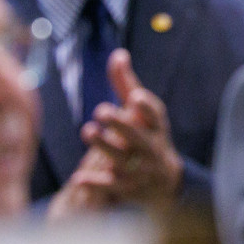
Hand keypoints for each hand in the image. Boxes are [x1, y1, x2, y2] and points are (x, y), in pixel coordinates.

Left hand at [75, 49, 184, 204]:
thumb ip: (127, 84)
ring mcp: (140, 170)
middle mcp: (150, 147)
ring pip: (121, 159)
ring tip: (87, 131)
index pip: (154, 115)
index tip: (134, 98)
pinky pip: (111, 187)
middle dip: (120, 124)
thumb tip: (118, 54)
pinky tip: (79, 178)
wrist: (165, 182)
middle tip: (101, 111)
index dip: (146, 107)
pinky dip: (96, 184)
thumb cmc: (148, 135)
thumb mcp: (143, 112)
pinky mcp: (127, 188)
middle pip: (136, 137)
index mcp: (155, 126)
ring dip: (104, 146)